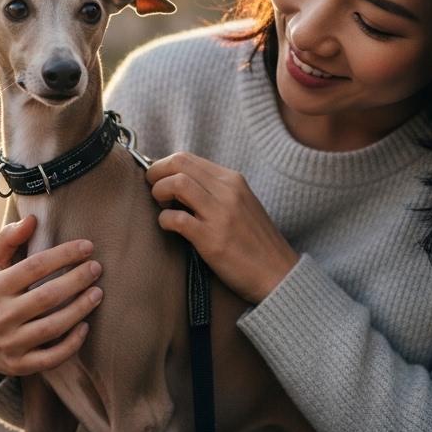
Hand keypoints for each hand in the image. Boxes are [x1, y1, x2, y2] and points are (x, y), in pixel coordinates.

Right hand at [0, 214, 104, 377]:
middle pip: (47, 297)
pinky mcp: (20, 365)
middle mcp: (0, 317)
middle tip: (97, 268)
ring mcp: (10, 344)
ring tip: (98, 293)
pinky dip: (71, 343)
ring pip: (53, 327)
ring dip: (80, 309)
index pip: (34, 267)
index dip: (64, 255)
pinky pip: (51, 357)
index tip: (87, 246)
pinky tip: (85, 326)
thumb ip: (7, 240)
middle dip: (77, 280)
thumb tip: (32, 219)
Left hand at [145, 152, 299, 303]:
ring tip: (162, 207)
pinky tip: (169, 227)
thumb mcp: (241, 204)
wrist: (278, 273)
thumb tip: (178, 182)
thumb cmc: (255, 242)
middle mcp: (227, 191)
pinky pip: (176, 219)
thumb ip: (215, 191)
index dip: (164, 166)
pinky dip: (165, 220)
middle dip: (156, 173)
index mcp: (233, 180)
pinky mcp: (212, 239)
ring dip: (159, 192)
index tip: (159, 180)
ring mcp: (220, 214)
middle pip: (179, 162)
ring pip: (176, 183)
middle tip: (153, 190)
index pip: (187, 158)